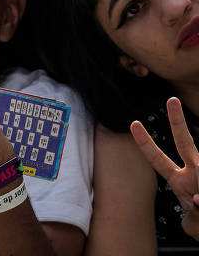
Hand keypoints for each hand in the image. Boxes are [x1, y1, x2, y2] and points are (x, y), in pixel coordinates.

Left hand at [131, 97, 198, 240]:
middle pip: (184, 143)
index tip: (133, 124)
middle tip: (172, 99)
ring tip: (198, 201)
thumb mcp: (193, 225)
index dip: (145, 143)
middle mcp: (194, 173)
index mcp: (178, 181)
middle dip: (178, 121)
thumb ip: (194, 217)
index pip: (158, 159)